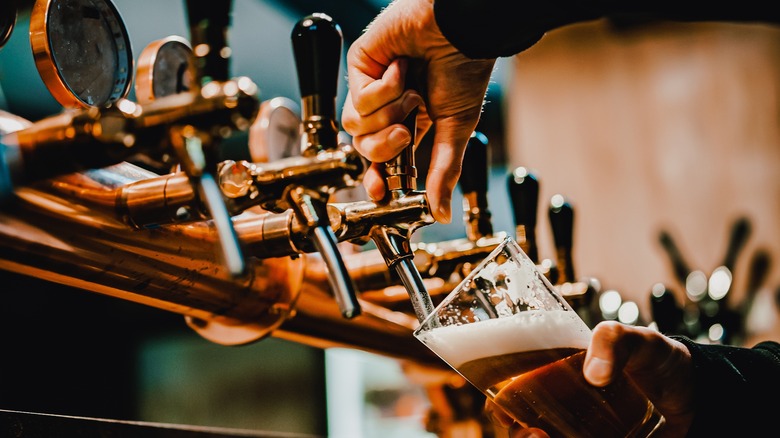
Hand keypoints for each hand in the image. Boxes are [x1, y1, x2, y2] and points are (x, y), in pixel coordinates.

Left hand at [341, 0, 495, 222]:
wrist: (460, 30)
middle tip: (407, 131)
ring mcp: (371, 88)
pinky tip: (402, 68)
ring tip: (411, 92)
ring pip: (356, 128)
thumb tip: (441, 213)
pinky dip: (385, 89)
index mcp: (410, 124)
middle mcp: (387, 109)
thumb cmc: (464, 70)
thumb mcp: (456, 130)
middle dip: (385, 146)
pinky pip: (359, 100)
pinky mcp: (360, 67)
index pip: (383, 161)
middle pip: (364, 150)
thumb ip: (444, 173)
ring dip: (389, 114)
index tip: (381, 193)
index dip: (378, 178)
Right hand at [486, 321, 695, 436]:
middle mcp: (566, 411)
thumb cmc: (663, 362)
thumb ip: (614, 340)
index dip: (502, 404)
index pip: (517, 393)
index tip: (502, 410)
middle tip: (531, 433)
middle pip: (526, 429)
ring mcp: (584, 435)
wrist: (704, 397)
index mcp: (560, 379)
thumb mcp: (641, 340)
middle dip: (519, 434)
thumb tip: (594, 373)